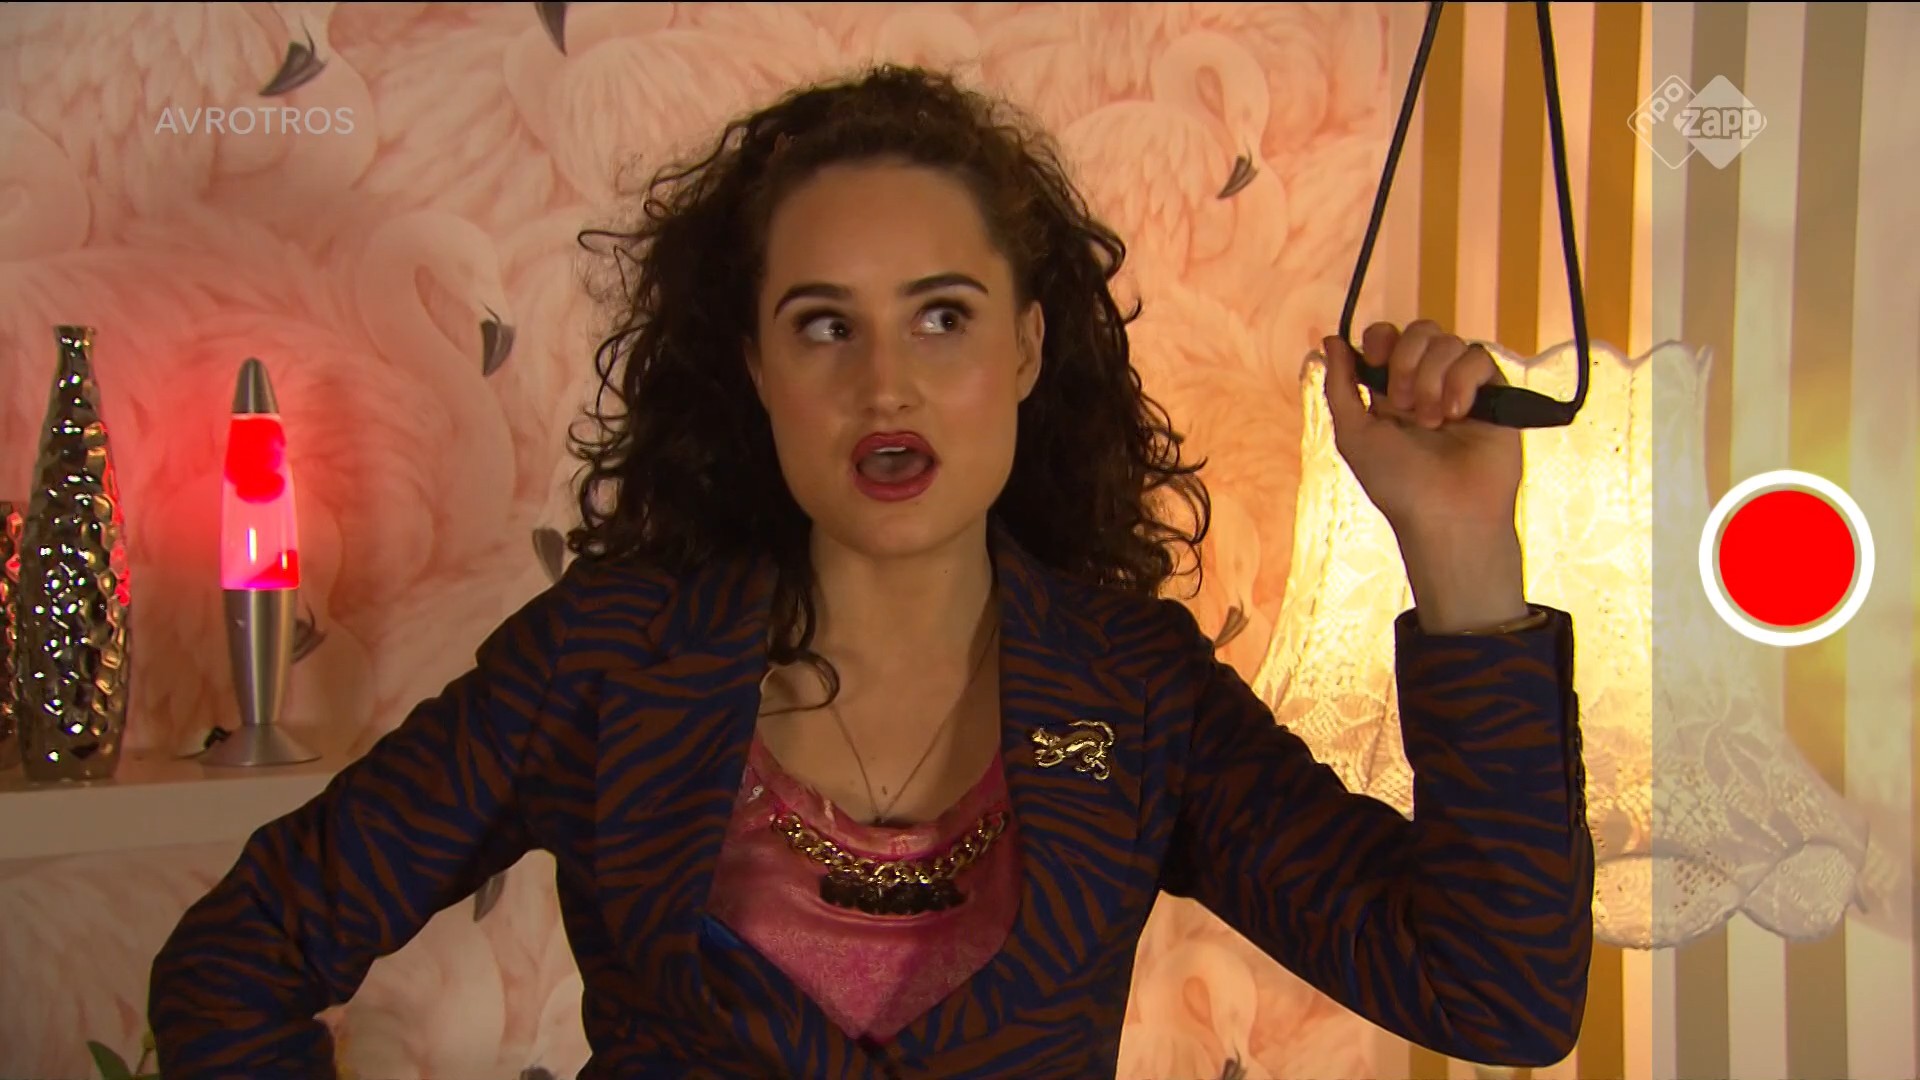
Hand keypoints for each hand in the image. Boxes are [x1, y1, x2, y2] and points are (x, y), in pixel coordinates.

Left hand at [1320, 320, 1528, 631]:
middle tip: (1403, 405)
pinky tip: (1459, 415)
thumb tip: (1331, 339)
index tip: (1378, 364)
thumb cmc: (1396, 483)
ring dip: (1433, 379)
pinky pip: (1479, 357)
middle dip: (1406, 361)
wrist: (1447, 514)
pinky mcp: (1493, 393)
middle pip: (1420, 330)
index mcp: (1389, 389)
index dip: (1381, 340)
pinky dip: (1462, 382)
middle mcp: (1425, 382)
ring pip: (1450, 342)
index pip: (1386, 336)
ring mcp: (1460, 386)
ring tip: (1433, 422)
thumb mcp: (1353, 435)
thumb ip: (1340, 386)